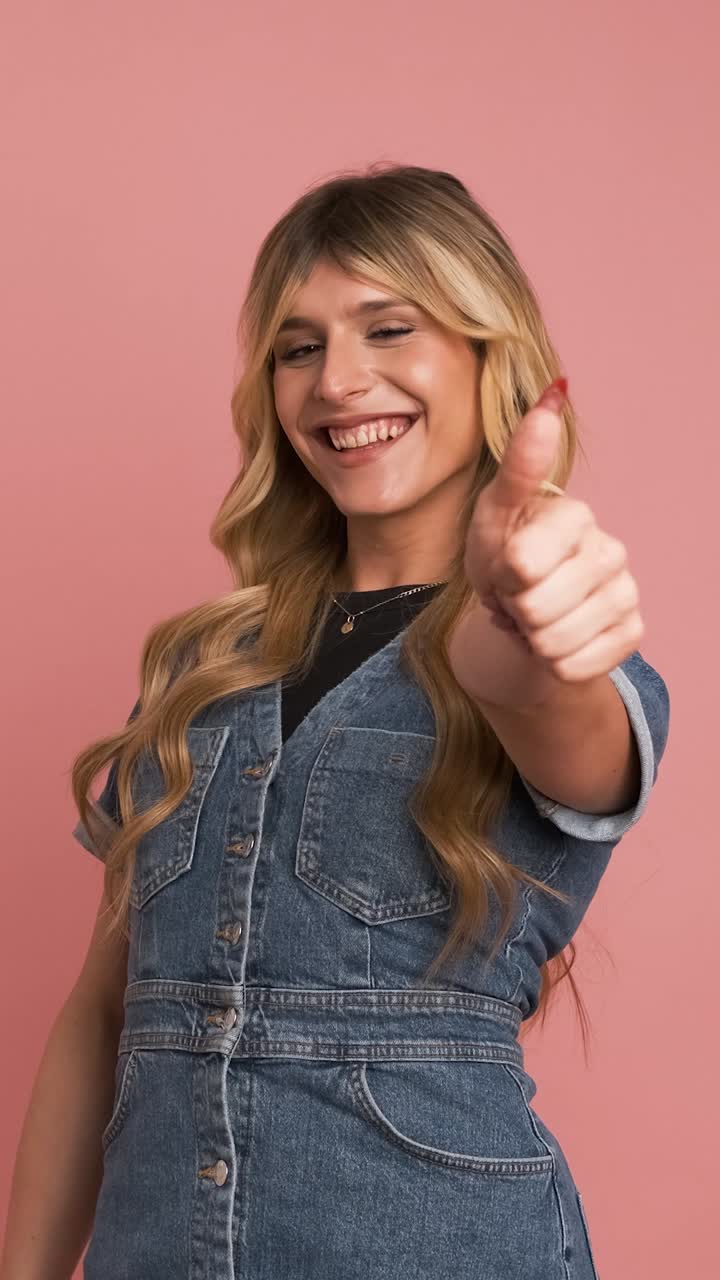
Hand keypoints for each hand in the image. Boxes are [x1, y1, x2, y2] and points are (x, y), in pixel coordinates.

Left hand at [450, 378, 644, 706]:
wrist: (521, 610)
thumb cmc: (504, 553)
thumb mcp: (496, 513)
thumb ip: (520, 465)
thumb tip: (554, 394)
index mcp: (575, 515)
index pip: (521, 565)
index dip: (500, 574)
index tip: (506, 563)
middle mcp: (610, 550)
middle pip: (536, 609)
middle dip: (513, 608)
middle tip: (517, 594)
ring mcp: (626, 592)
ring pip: (554, 642)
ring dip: (530, 638)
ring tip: (533, 616)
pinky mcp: (632, 633)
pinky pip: (574, 667)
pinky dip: (553, 662)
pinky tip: (557, 639)